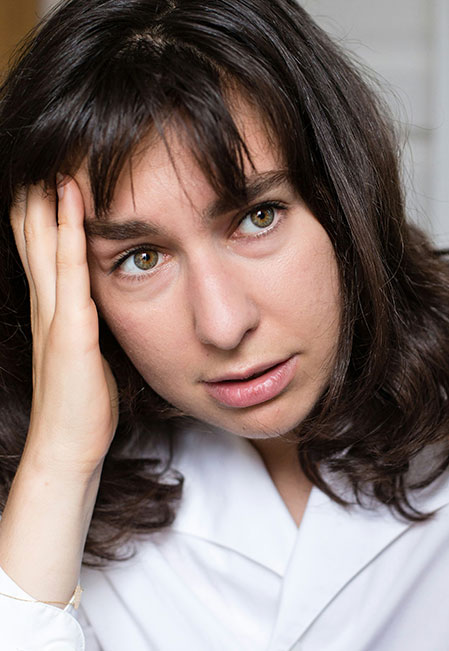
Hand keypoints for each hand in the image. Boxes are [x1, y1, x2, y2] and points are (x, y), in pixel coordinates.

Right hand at [0, 177, 118, 605]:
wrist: (69, 446)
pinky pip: (70, 274)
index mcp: (55, 310)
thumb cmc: (82, 401)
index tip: (55, 176)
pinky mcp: (70, 333)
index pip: (45, 251)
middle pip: (37, 239)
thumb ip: (90, 322)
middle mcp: (49, 306)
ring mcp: (56, 317)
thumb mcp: (88, 351)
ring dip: (50, 205)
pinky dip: (68, 236)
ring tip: (55, 163)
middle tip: (44, 155)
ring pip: (48, 247)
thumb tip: (104, 301)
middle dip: (39, 198)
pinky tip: (73, 204)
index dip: (45, 214)